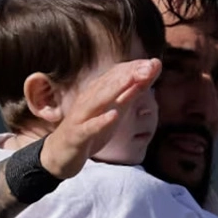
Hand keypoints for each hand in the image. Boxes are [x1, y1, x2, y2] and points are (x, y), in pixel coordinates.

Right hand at [38, 58, 160, 179]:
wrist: (62, 153)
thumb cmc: (91, 128)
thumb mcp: (116, 109)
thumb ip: (130, 94)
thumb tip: (148, 75)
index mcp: (97, 93)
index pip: (117, 75)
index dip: (136, 69)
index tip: (155, 63)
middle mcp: (89, 100)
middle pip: (109, 83)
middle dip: (130, 73)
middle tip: (150, 66)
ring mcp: (81, 116)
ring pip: (98, 100)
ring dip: (116, 89)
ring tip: (133, 79)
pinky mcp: (78, 134)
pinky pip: (89, 127)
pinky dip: (101, 121)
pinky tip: (114, 115)